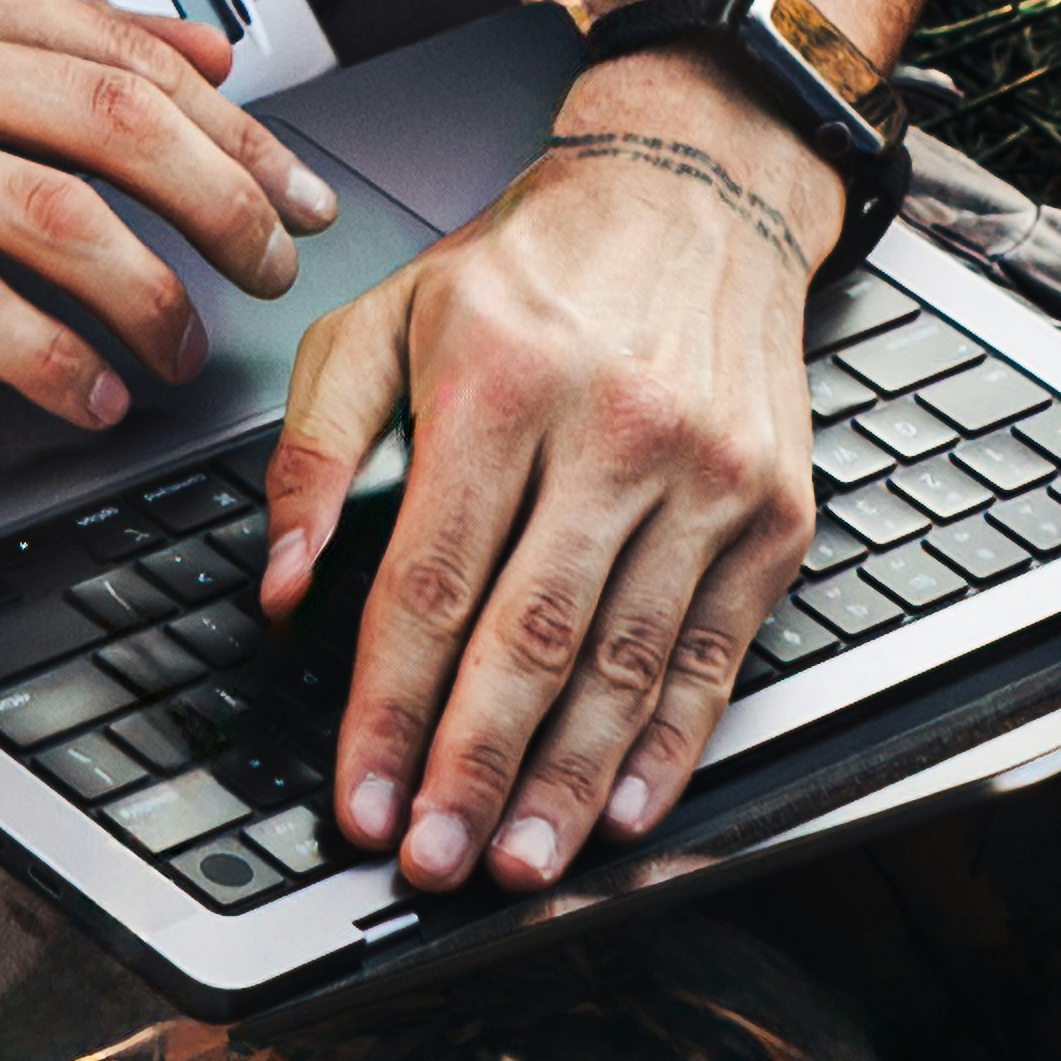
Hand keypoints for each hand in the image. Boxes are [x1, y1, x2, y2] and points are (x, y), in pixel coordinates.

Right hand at [0, 0, 338, 426]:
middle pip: (115, 119)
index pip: (125, 49)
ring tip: (181, 351)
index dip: (233, 130)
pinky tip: (86, 392)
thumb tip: (207, 49)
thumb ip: (49, 34)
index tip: (290, 193)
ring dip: (148, 298)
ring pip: (55, 214)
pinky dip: (49, 360)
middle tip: (267, 270)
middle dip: (221, 205)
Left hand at [260, 108, 828, 888]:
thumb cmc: (528, 269)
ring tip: (519, 867)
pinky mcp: (774, 510)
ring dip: (568, 783)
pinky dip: (671, 745)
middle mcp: (612, 427)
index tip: (362, 797)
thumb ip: (317, 449)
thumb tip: (285, 585)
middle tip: (433, 862)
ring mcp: (707, 474)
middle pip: (532, 635)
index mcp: (500, 378)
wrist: (696, 193)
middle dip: (475, 769)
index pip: (432, 578)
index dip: (391, 706)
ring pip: (629, 662)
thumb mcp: (384, 316)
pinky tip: (622, 809)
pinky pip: (718, 653)